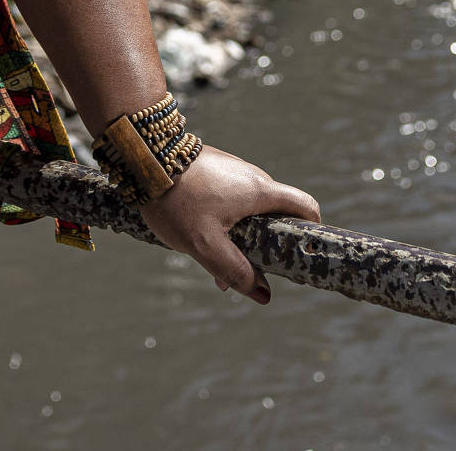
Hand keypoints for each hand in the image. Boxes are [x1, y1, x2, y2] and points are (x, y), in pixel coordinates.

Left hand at [136, 146, 320, 305]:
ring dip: (241, 235)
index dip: (311, 230)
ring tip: (213, 262)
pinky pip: (230, 198)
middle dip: (266, 244)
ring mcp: (233, 170)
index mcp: (260, 191)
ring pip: (249, 208)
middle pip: (275, 213)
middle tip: (246, 269)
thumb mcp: (206, 245)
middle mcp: (252, 176)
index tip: (298, 254)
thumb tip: (264, 295)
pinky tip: (199, 237)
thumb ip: (235, 271)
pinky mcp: (214, 169)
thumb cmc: (178, 202)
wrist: (145, 159)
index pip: (305, 205)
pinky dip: (225, 220)